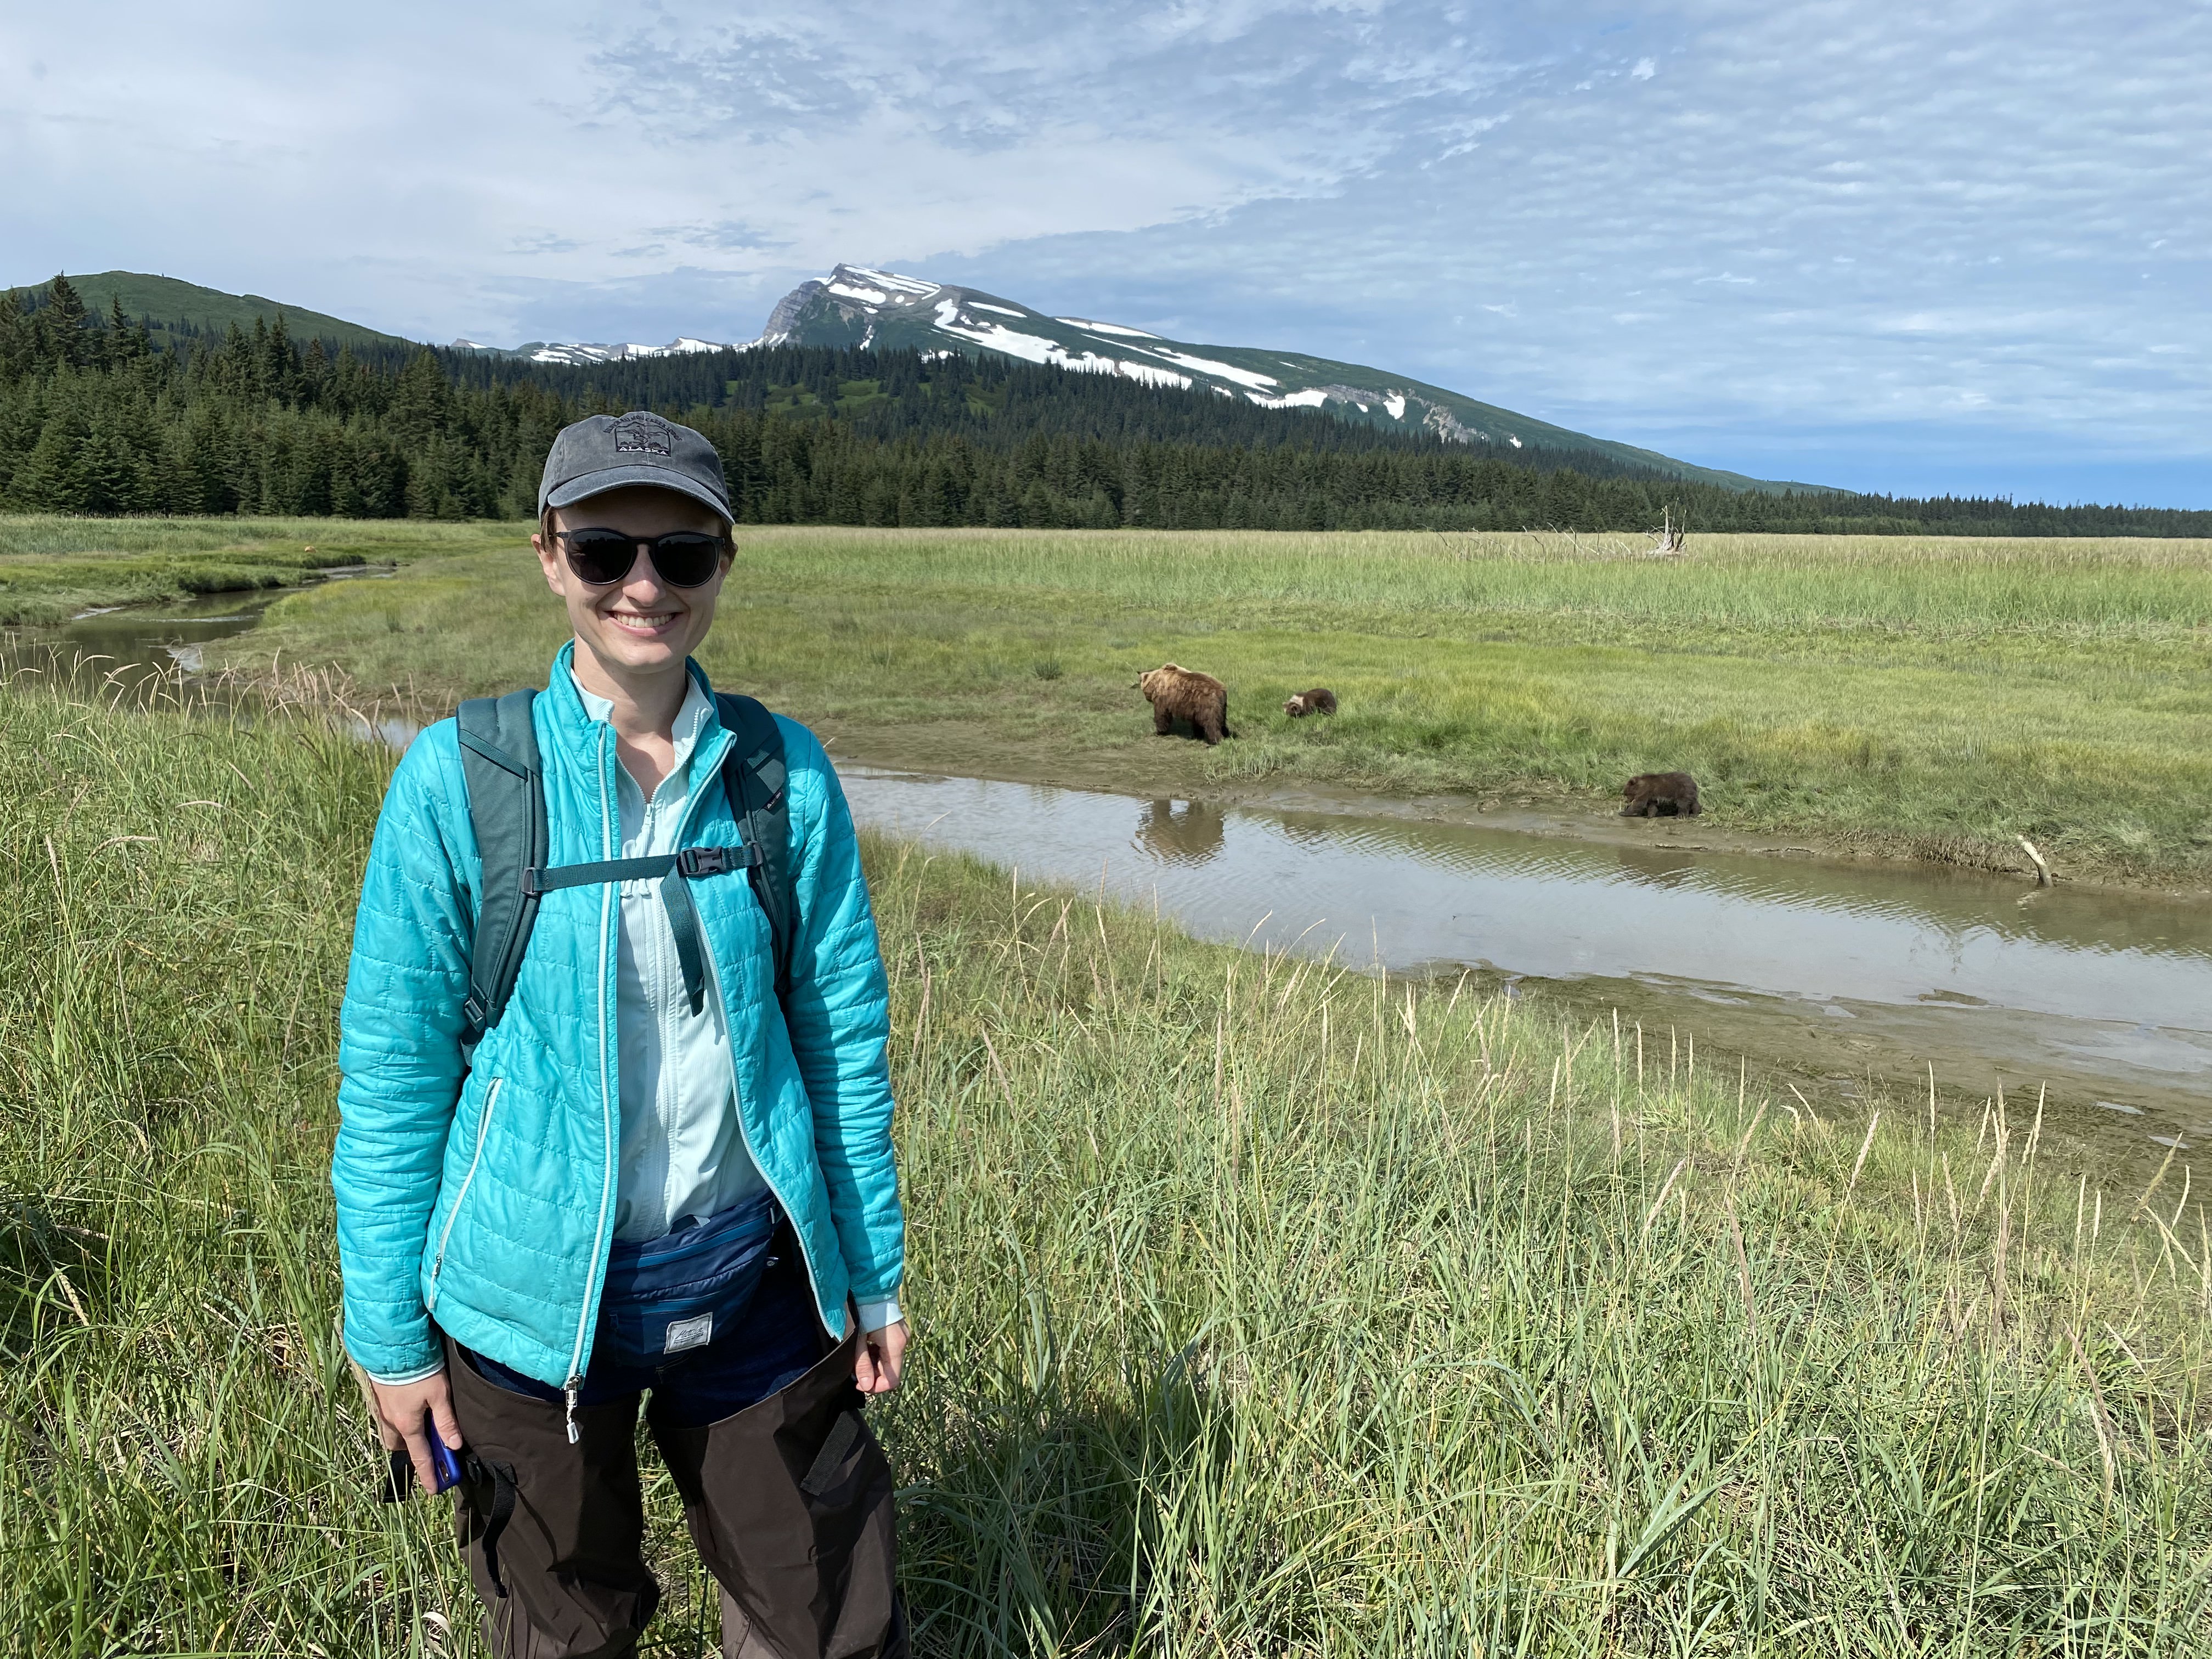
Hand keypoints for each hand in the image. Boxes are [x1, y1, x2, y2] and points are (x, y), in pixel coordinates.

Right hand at [370, 1369, 463, 1494]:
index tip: (433, 1490)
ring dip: (403, 1436)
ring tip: (418, 1426)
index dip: (428, 1474)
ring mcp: (381, 1409)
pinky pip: (386, 1418)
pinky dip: (396, 1421)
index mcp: (407, 1425)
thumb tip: (453, 1446)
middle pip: (400, 1446)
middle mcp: (390, 1421)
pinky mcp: (378, 1397)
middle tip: (428, 1446)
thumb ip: (446, 1421)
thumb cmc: (419, 1370)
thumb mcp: (440, 1394)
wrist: (393, 1346)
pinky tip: (406, 1408)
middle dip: (413, 1451)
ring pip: (390, 1432)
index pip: (420, 1457)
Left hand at [853, 1319, 906, 1394]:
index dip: (876, 1387)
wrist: (871, 1287)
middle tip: (854, 1368)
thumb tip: (866, 1385)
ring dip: (873, 1363)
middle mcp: (903, 1342)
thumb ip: (861, 1364)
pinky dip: (877, 1353)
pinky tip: (865, 1347)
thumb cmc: (863, 1312)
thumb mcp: (858, 1340)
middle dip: (872, 1374)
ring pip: (889, 1360)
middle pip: (890, 1370)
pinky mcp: (897, 1331)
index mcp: (895, 1346)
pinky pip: (889, 1350)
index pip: (892, 1380)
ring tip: (858, 1356)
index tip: (860, 1383)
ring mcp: (902, 1335)